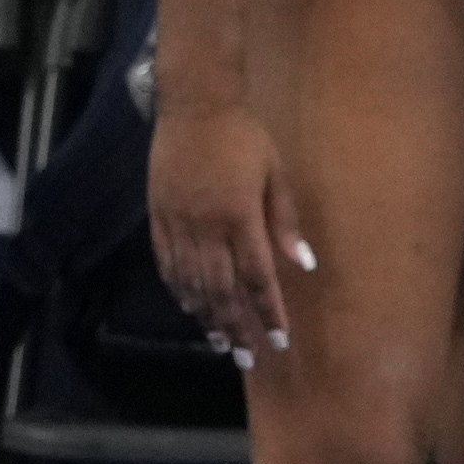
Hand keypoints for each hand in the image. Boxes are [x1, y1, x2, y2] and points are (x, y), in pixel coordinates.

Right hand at [145, 90, 310, 368]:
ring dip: (207, 316)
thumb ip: (286, 222)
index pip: (257, 277)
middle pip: (222, 289)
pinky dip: (179, 290)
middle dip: (236, 326)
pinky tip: (189, 307)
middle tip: (246, 357)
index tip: (279, 341)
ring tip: (219, 343)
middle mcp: (207, 226)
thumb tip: (304, 264)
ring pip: (192, 282)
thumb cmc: (244, 137)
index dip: (268, 312)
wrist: (194, 106)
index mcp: (241, 216)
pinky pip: (167, 263)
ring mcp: (178, 223)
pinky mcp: (159, 217)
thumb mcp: (277, 175)